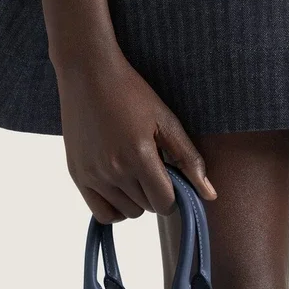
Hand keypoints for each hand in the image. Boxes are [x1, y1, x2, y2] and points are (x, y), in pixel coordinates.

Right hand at [53, 44, 217, 222]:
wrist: (88, 74)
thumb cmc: (131, 93)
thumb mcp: (166, 121)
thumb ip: (189, 159)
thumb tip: (210, 195)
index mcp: (139, 157)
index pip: (165, 203)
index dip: (174, 195)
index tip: (171, 178)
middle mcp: (113, 171)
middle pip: (147, 208)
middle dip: (155, 194)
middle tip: (152, 170)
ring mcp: (93, 175)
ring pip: (127, 213)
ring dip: (136, 200)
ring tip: (135, 174)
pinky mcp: (77, 175)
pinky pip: (101, 214)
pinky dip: (114, 208)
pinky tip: (120, 189)